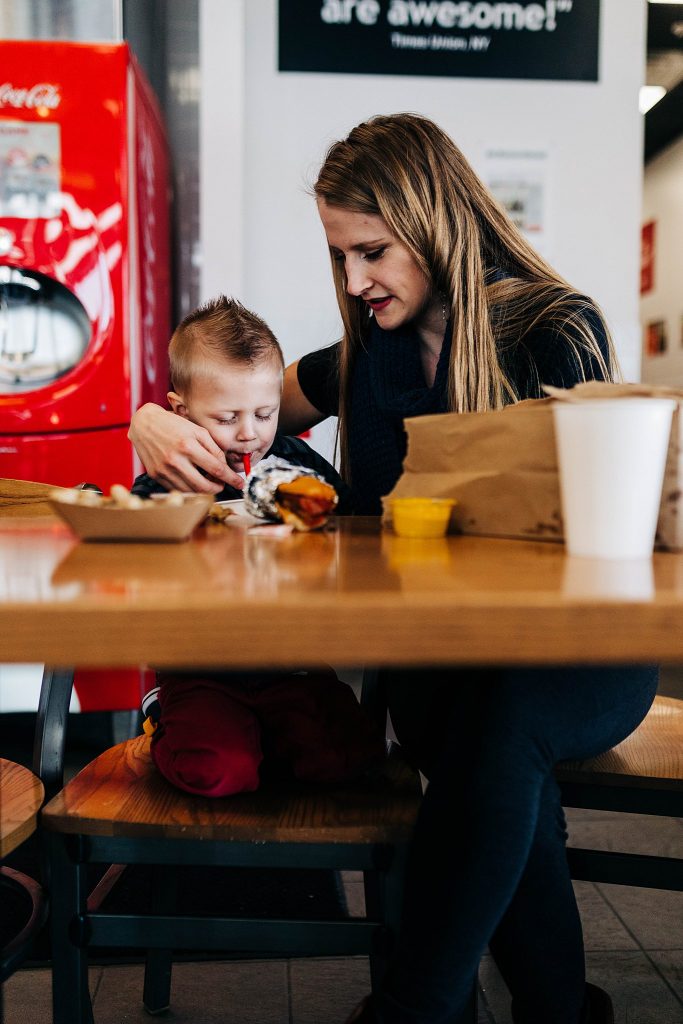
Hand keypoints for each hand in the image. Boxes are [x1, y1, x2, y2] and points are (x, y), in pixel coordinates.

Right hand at [128, 404, 243, 493]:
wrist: (144, 424)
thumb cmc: (173, 425)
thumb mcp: (198, 430)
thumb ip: (214, 448)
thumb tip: (224, 466)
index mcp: (188, 446)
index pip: (216, 469)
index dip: (231, 479)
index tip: (239, 483)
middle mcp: (175, 460)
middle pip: (204, 486)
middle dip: (218, 488)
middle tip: (224, 485)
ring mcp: (164, 470)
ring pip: (191, 491)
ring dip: (205, 491)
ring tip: (210, 483)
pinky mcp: (156, 476)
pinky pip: (178, 490)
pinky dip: (190, 490)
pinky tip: (195, 482)